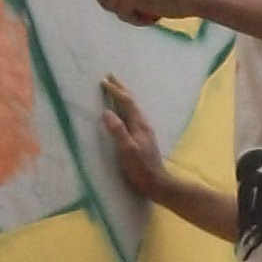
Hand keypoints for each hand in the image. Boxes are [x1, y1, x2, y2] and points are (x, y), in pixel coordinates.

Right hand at [95, 76, 166, 195]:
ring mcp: (144, 131)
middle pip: (131, 102)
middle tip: (111, 77)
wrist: (157, 183)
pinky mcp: (142, 138)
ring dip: (123, 98)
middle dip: (121, 89)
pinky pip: (132, 117)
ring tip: (115, 91)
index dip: (115, 91)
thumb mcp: (127, 150)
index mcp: (139, 125)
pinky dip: (125, 109)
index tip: (104, 82)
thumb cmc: (141, 168)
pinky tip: (123, 114)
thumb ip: (118, 131)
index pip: (126, 102)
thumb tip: (106, 112)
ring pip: (132, 109)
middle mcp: (143, 124)